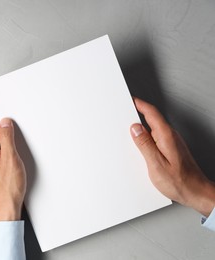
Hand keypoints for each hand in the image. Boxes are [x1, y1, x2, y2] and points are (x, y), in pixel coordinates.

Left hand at [0, 111, 25, 220]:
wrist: (6, 206)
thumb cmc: (6, 188)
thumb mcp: (10, 158)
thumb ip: (7, 138)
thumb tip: (5, 122)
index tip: (1, 104)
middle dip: (1, 121)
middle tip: (13, 118)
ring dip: (6, 133)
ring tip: (17, 132)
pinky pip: (0, 147)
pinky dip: (7, 142)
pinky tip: (16, 144)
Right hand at [130, 98, 214, 216]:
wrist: (196, 193)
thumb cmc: (179, 182)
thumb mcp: (156, 164)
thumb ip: (144, 144)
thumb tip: (135, 129)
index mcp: (166, 136)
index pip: (151, 113)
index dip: (139, 104)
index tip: (129, 100)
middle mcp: (171, 136)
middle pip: (152, 118)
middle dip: (138, 114)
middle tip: (125, 113)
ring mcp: (172, 142)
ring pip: (154, 128)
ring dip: (142, 126)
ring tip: (129, 129)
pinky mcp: (172, 149)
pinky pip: (157, 137)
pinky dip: (146, 136)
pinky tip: (140, 144)